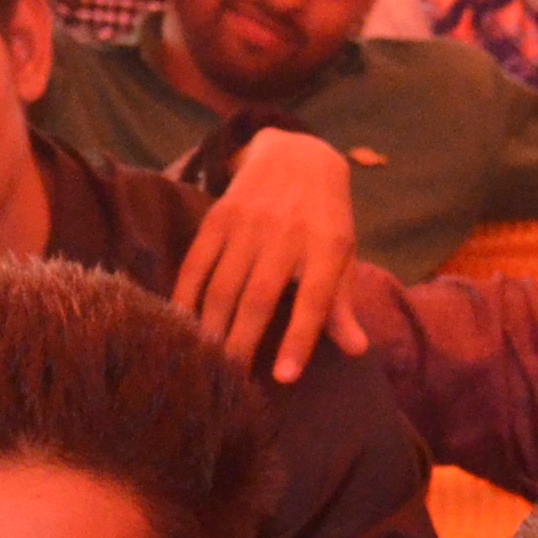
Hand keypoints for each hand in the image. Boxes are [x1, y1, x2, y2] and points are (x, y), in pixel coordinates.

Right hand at [179, 127, 365, 382]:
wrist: (296, 154)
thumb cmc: (324, 218)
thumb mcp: (342, 253)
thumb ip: (341, 303)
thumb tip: (356, 349)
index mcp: (327, 244)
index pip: (314, 300)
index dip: (299, 340)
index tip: (284, 378)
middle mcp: (287, 232)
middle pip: (260, 298)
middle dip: (243, 344)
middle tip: (231, 383)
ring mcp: (249, 222)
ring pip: (224, 286)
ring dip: (212, 328)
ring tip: (206, 361)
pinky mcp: (219, 216)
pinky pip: (197, 264)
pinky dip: (186, 297)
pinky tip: (182, 324)